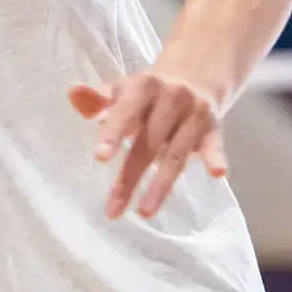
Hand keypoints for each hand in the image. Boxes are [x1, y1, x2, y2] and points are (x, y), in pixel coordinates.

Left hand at [67, 70, 228, 218]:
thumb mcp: (120, 92)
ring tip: (144, 212)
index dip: (113, 133)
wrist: (192, 79)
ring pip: (176, 154)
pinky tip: (217, 173)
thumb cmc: (144, 96)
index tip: (99, 158)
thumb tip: (73, 93)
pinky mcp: (213, 128)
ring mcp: (194, 113)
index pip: (125, 112)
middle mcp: (171, 96)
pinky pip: (214, 145)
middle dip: (130, 176)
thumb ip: (96, 99)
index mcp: (143, 86)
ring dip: (161, 185)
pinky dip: (215, 157)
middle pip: (148, 141)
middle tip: (114, 207)